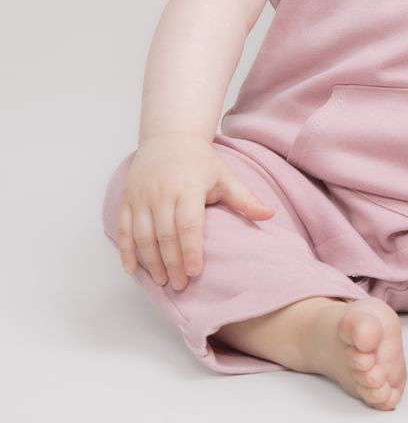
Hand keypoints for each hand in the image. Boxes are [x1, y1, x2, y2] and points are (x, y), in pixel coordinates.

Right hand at [115, 133, 274, 289]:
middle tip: (180, 285)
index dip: (190, 249)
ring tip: (163, 281)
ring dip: (151, 261)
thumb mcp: (224, 176)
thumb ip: (244, 198)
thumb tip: (270, 215)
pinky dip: (126, 251)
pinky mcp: (127, 199)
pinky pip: (123, 229)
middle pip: (165, 234)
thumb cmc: (200, 161)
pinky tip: (133, 270)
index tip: (195, 272)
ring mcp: (141, 196)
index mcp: (188, 186)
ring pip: (142, 235)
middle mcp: (162, 192)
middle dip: (172, 263)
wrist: (169, 136)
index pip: (188, 223)